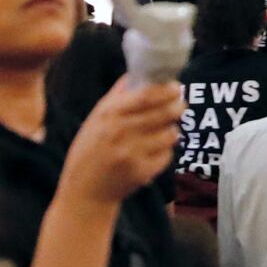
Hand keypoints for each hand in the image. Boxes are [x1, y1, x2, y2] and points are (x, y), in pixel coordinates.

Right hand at [60, 77, 178, 212]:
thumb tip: (136, 74)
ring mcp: (132, 154)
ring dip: (172, 130)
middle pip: (163, 113)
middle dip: (177, 106)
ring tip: (166, 130)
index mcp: (108, 115)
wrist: (85, 192)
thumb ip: (116, 97)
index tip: (175, 87)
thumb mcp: (95, 120)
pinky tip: (155, 151)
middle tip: (180, 105)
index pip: (145, 96)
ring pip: (170, 134)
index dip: (165, 90)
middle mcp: (120, 133)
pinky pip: (167, 155)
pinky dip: (165, 152)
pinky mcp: (142, 173)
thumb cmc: (90, 151)